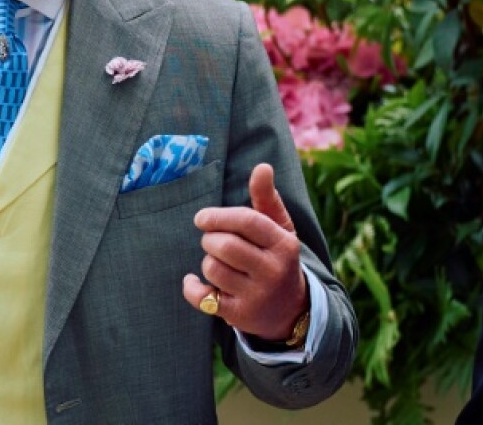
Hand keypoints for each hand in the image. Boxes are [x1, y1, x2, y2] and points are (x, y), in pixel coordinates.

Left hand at [182, 163, 308, 340]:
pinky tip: (194, 281)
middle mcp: (273, 271)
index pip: (247, 222)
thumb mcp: (279, 228)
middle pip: (226, 245)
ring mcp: (257, 296)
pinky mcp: (240, 315)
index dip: (219, 216)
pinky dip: (192, 287)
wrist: (290, 310)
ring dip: (207, 261)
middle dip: (210, 238)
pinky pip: (203, 297)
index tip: (202, 218)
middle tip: (212, 240)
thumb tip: (262, 166)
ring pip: (213, 269)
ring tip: (216, 261)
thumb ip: (267, 198)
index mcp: (284, 244)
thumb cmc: (276, 257)